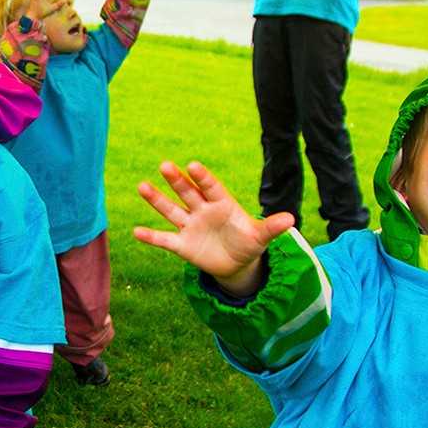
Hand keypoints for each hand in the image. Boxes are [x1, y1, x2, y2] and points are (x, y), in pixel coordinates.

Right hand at [133, 161, 291, 297]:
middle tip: (165, 165)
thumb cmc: (248, 242)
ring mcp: (190, 226)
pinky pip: (165, 240)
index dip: (202, 177)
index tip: (192, 165)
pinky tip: (136, 231)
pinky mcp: (183, 245)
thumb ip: (272, 227)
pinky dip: (152, 237)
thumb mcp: (261, 237)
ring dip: (157, 200)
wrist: (236, 262)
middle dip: (176, 181)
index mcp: (222, 203)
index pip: (211, 187)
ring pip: (172, 210)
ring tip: (142, 187)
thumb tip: (291, 219)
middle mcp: (203, 210)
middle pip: (188, 193)